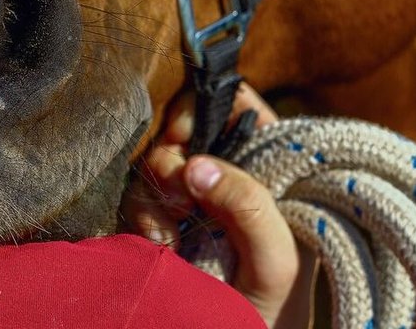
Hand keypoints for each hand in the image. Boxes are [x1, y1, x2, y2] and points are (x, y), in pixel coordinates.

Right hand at [122, 84, 315, 328]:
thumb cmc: (275, 314)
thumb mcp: (277, 263)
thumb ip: (250, 207)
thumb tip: (195, 165)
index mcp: (272, 172)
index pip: (239, 108)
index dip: (209, 108)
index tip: (188, 136)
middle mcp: (230, 178)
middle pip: (187, 131)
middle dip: (174, 158)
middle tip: (180, 198)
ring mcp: (194, 202)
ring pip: (156, 163)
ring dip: (155, 193)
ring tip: (170, 232)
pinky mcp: (164, 223)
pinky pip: (137, 196)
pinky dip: (140, 216)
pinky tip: (159, 243)